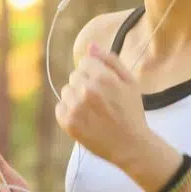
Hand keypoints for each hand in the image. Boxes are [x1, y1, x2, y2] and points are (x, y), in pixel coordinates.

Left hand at [55, 43, 149, 168]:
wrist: (130, 145)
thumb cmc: (131, 112)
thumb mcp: (130, 82)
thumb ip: (110, 60)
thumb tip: (90, 46)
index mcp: (103, 77)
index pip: (84, 62)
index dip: (94, 73)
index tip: (103, 86)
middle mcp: (87, 90)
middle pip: (74, 76)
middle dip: (85, 85)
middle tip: (100, 101)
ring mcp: (76, 107)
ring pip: (66, 91)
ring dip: (76, 98)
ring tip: (93, 111)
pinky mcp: (68, 123)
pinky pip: (60, 108)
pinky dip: (69, 112)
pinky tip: (85, 119)